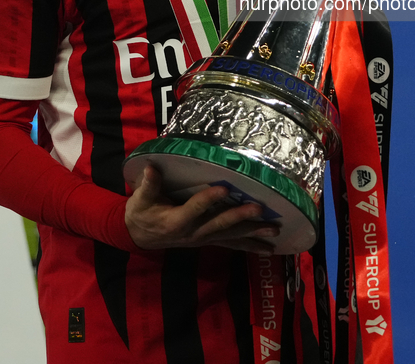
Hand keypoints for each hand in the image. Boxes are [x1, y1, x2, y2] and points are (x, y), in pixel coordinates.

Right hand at [125, 165, 279, 252]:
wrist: (140, 236)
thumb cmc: (141, 213)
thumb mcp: (140, 199)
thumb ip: (148, 185)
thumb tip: (151, 167)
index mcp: (176, 221)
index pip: (194, 209)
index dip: (208, 199)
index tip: (224, 187)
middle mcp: (193, 233)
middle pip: (219, 225)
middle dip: (240, 217)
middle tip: (259, 209)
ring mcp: (203, 238)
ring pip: (231, 236)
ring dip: (253, 233)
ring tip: (273, 230)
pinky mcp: (209, 240)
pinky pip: (232, 244)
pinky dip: (251, 245)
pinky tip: (269, 248)